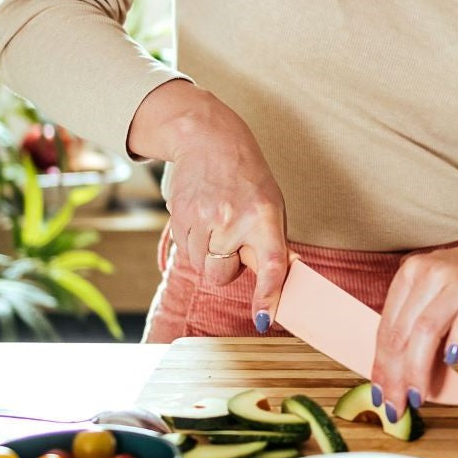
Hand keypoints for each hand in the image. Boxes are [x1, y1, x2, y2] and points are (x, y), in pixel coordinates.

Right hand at [130, 82, 289, 329]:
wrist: (206, 139)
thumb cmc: (246, 176)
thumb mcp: (271, 203)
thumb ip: (272, 243)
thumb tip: (279, 280)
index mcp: (264, 215)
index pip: (270, 263)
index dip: (267, 294)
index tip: (263, 318)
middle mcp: (232, 219)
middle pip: (221, 276)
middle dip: (226, 267)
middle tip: (233, 240)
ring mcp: (202, 219)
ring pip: (201, 267)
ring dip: (208, 255)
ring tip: (217, 222)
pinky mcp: (178, 217)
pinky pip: (184, 253)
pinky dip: (193, 244)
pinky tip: (201, 218)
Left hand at [370, 230, 457, 418]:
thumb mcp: (442, 298)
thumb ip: (422, 332)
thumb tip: (404, 380)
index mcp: (411, 274)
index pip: (386, 328)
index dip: (379, 366)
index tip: (378, 394)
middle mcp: (429, 273)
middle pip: (401, 332)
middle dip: (394, 376)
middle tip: (395, 406)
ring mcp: (457, 280)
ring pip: (425, 331)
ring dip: (417, 370)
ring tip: (417, 397)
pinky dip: (455, 344)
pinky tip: (451, 363)